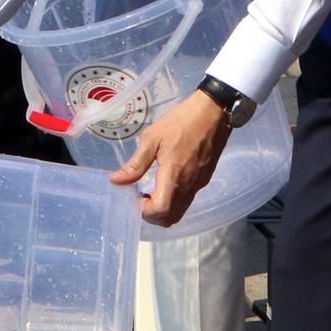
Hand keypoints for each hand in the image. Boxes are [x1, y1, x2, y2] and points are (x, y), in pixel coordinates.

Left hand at [113, 91, 231, 226]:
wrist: (214, 111)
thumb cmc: (181, 121)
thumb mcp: (152, 138)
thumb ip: (135, 164)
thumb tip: (116, 181)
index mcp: (175, 176)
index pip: (160, 211)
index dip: (144, 211)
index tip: (134, 196)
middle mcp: (189, 186)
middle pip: (171, 218)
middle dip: (152, 214)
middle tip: (140, 197)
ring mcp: (199, 184)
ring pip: (180, 211)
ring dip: (163, 209)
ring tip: (150, 190)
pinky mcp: (204, 179)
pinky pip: (187, 200)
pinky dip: (173, 201)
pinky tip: (164, 182)